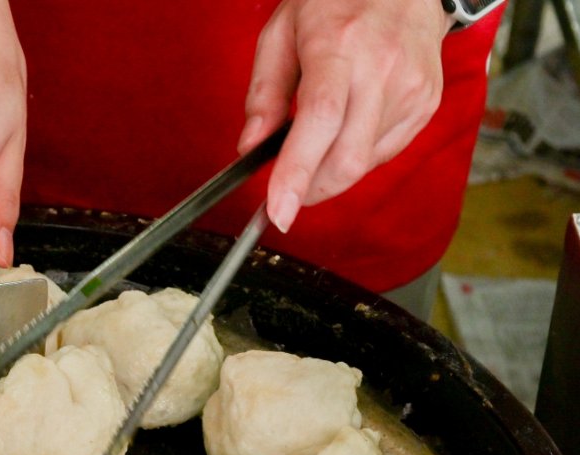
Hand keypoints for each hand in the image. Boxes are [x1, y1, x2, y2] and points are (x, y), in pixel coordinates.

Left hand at [238, 0, 449, 232]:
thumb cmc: (337, 1)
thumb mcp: (282, 32)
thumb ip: (263, 92)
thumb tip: (250, 147)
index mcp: (340, 46)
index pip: (320, 120)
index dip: (297, 173)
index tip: (278, 211)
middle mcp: (382, 69)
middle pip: (346, 157)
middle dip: (310, 189)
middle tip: (285, 191)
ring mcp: (411, 89)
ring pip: (364, 164)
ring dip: (330, 174)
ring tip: (315, 145)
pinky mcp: (425, 103)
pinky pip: (384, 154)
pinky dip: (356, 158)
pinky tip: (345, 133)